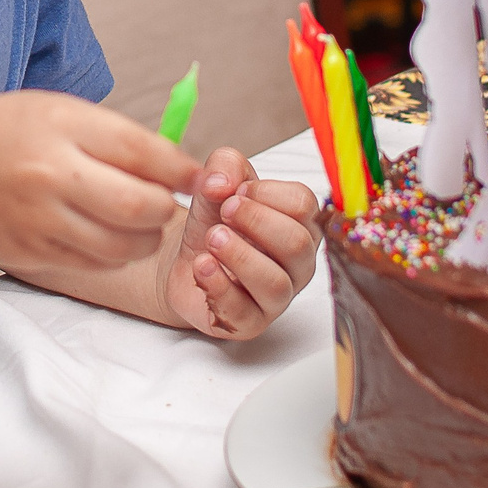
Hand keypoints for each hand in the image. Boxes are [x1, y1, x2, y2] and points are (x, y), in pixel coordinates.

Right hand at [0, 90, 198, 274]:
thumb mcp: (51, 110)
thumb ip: (110, 134)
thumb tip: (176, 164)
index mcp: (59, 126)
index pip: (142, 151)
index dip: (181, 168)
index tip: (197, 174)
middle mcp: (51, 175)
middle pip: (142, 207)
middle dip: (167, 208)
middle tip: (166, 200)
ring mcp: (41, 221)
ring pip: (126, 245)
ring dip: (146, 236)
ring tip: (136, 218)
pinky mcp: (36, 255)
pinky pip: (98, 263)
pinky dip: (116, 253)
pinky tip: (104, 232)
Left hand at [163, 148, 320, 339]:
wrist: (183, 258)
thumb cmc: (214, 221)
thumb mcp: (218, 182)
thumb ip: (225, 165)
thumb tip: (221, 182)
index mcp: (299, 223)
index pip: (305, 205)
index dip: (267, 193)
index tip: (236, 191)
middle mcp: (297, 262)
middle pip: (298, 244)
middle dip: (256, 222)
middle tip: (224, 211)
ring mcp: (277, 296)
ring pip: (275, 283)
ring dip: (239, 255)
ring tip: (210, 239)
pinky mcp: (250, 322)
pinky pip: (244, 312)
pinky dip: (219, 286)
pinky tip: (201, 266)